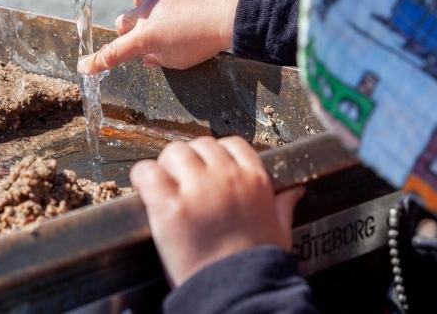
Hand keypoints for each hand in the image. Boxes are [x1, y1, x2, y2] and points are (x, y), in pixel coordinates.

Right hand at [77, 0, 242, 74]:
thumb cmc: (202, 44)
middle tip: (145, 38)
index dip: (97, 62)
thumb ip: (158, 58)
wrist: (226, 17)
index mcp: (143, 37)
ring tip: (159, 11)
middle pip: (123, 21)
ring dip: (144, 4)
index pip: (113, 52)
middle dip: (129, 31)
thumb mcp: (177, 62)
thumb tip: (147, 56)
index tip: (84, 67)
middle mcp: (145, 13)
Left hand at [130, 136, 304, 286]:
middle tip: (185, 184)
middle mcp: (226, 176)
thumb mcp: (280, 230)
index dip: (216, 156)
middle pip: (199, 145)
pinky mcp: (168, 204)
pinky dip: (142, 177)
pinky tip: (146, 191)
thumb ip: (283, 205)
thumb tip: (294, 190)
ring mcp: (196, 188)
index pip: (232, 144)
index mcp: (255, 179)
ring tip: (166, 189)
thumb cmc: (258, 266)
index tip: (209, 170)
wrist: (238, 292)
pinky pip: (146, 171)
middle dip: (190, 162)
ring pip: (173, 152)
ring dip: (167, 167)